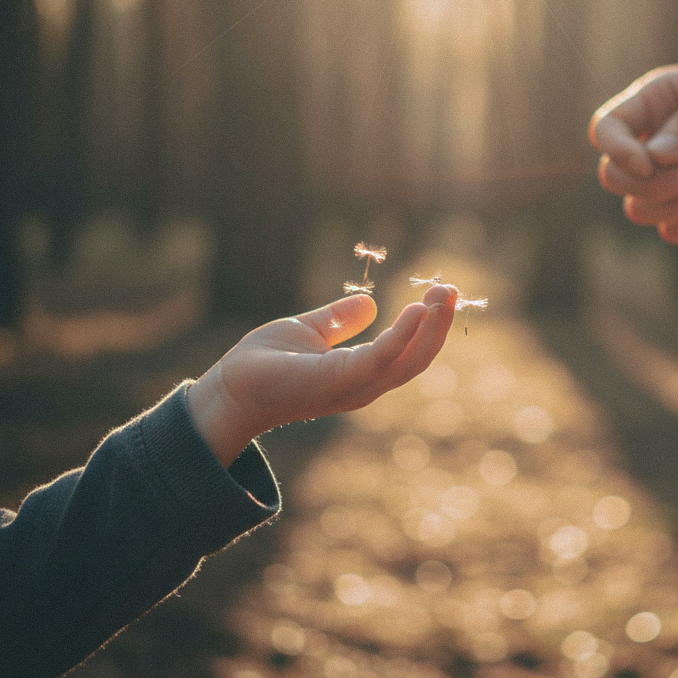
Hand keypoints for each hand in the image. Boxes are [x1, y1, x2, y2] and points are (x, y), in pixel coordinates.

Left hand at [188, 284, 458, 465]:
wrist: (227, 389)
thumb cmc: (263, 364)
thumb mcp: (309, 331)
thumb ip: (339, 320)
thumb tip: (370, 303)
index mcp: (361, 373)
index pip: (407, 353)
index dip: (429, 326)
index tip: (441, 292)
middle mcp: (363, 386)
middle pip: (416, 359)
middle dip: (439, 325)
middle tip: (451, 288)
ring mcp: (351, 387)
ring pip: (405, 361)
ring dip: (429, 328)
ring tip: (442, 294)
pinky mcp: (334, 381)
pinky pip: (379, 359)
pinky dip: (402, 336)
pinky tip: (416, 310)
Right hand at [589, 52, 677, 243]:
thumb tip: (655, 157)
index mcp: (655, 101)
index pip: (605, 129)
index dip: (616, 151)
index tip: (648, 164)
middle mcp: (657, 139)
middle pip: (613, 177)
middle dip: (645, 187)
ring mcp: (677, 174)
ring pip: (637, 209)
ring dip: (668, 209)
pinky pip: (672, 230)